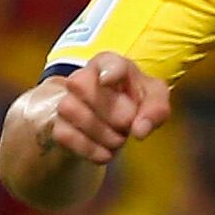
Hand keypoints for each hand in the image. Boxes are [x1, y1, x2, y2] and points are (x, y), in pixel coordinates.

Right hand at [41, 52, 170, 164]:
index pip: (106, 61)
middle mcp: (82, 77)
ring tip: (117, 140)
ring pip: (69, 108)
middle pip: (81, 84)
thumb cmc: (134, 99)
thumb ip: (155, 110)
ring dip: (100, 132)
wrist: (112, 117)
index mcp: (109, 63)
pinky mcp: (59, 125)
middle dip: (110, 111)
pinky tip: (106, 153)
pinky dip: (88, 149)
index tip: (107, 81)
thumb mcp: (154, 99)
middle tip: (126, 125)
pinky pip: (65, 135)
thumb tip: (139, 131)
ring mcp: (66, 100)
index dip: (107, 70)